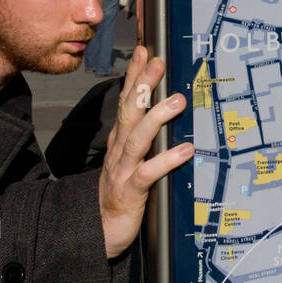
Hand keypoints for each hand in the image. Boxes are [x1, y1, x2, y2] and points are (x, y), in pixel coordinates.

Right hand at [99, 46, 192, 258]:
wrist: (97, 231)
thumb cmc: (118, 194)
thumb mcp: (128, 160)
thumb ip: (141, 137)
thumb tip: (159, 111)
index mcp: (120, 141)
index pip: (125, 101)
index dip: (134, 76)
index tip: (145, 51)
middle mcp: (119, 150)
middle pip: (129, 111)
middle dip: (143, 85)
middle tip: (158, 62)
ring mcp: (122, 170)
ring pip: (137, 138)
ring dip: (157, 117)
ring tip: (178, 100)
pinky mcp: (129, 192)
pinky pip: (148, 173)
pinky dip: (166, 160)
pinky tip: (185, 150)